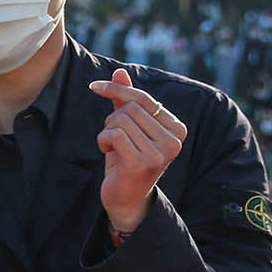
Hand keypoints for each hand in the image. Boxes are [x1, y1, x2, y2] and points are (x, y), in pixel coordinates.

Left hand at [92, 69, 186, 232]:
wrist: (126, 199)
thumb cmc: (127, 160)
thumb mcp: (128, 128)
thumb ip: (126, 101)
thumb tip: (119, 72)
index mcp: (177, 129)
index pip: (144, 99)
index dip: (117, 90)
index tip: (94, 86)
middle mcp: (174, 140)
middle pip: (130, 108)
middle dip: (112, 119)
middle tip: (112, 137)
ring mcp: (160, 153)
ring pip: (120, 120)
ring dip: (107, 131)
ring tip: (112, 146)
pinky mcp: (142, 162)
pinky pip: (114, 134)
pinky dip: (103, 140)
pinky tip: (107, 152)